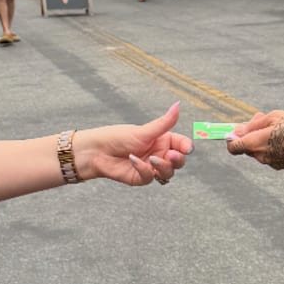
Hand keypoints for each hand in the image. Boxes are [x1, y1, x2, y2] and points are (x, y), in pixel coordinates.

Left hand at [71, 103, 192, 186]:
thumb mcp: (144, 131)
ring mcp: (151, 167)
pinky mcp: (141, 178)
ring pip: (168, 172)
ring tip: (152, 159)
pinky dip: (144, 170)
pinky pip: (150, 177)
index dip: (186, 147)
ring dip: (163, 167)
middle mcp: (158, 154)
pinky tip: (133, 160)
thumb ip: (164, 123)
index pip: (181, 145)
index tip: (187, 148)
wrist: (96, 151)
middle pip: (178, 161)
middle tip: (171, 155)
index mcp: (162, 140)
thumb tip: (178, 105)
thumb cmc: (118, 137)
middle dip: (178, 160)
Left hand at [227, 111, 283, 169]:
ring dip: (264, 139)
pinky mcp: (282, 166)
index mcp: (255, 144)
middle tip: (263, 119)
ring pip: (260, 150)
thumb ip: (253, 124)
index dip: (232, 137)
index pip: (232, 147)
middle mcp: (260, 156)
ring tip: (279, 126)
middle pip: (247, 146)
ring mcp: (271, 163)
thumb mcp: (274, 117)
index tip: (237, 129)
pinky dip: (274, 146)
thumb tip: (237, 130)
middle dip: (252, 134)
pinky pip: (272, 154)